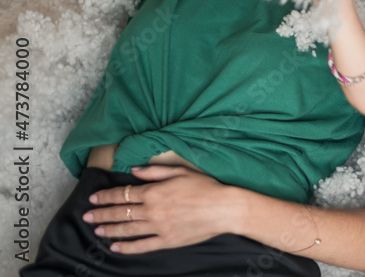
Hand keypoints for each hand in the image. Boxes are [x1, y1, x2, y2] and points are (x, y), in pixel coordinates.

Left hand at [83, 166, 243, 253]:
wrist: (224, 208)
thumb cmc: (206, 186)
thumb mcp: (181, 171)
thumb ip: (155, 172)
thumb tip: (134, 171)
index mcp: (155, 192)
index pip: (123, 194)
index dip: (106, 196)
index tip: (94, 198)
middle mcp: (152, 210)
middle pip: (120, 213)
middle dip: (101, 213)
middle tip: (87, 216)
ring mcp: (158, 227)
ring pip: (127, 230)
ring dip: (109, 230)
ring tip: (97, 230)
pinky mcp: (166, 241)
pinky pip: (141, 246)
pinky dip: (126, 247)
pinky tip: (116, 247)